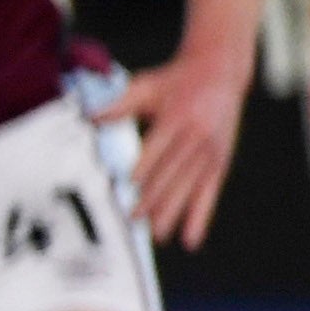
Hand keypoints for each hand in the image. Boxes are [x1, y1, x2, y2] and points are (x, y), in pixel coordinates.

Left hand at [122, 47, 243, 250]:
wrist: (220, 71)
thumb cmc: (174, 80)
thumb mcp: (147, 85)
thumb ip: (119, 102)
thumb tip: (88, 114)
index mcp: (177, 117)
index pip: (158, 147)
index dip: (145, 166)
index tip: (130, 185)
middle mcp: (197, 136)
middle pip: (173, 172)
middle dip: (154, 197)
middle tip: (134, 220)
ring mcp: (211, 151)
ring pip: (190, 187)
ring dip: (173, 212)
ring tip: (158, 235)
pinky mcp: (221, 162)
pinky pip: (209, 194)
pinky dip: (200, 217)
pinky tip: (190, 239)